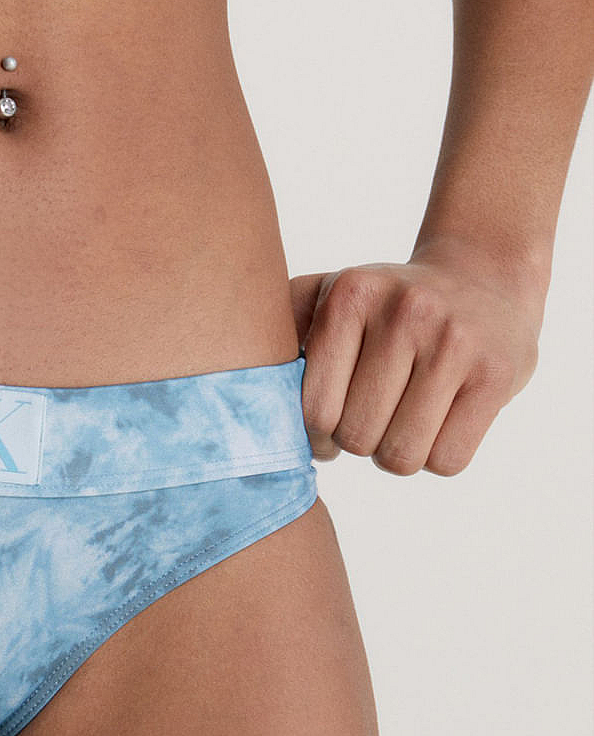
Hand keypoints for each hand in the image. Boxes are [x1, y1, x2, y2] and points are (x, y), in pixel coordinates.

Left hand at [288, 240, 544, 473]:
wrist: (484, 274)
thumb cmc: (388, 305)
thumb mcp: (330, 295)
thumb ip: (282, 327)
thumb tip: (238, 391)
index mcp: (351, 295)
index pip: (313, 410)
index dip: (316, 437)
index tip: (328, 430)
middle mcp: (405, 312)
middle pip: (357, 437)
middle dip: (359, 443)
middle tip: (371, 421)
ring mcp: (456, 343)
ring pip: (401, 456)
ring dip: (396, 455)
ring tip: (401, 422)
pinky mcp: (496, 376)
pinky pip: (447, 461)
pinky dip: (437, 458)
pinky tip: (438, 424)